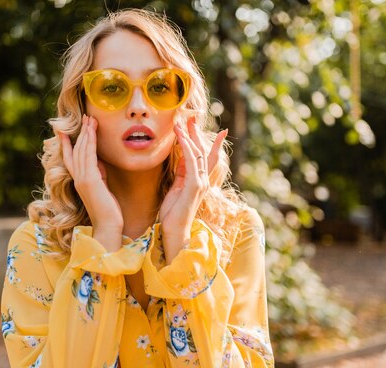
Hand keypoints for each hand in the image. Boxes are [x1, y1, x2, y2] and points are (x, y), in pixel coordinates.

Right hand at [60, 115, 122, 249]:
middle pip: (76, 150)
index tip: (65, 131)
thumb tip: (100, 162)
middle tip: (85, 118)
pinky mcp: (90, 180)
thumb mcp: (102, 188)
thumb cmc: (108, 211)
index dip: (67, 144)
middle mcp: (78, 179)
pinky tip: (92, 132)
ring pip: (82, 151)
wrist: (108, 227)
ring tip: (90, 120)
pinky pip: (89, 156)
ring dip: (86, 134)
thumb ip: (99, 175)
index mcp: (79, 181)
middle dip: (80, 133)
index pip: (70, 159)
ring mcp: (82, 179)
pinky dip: (90, 142)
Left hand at [159, 116, 227, 261]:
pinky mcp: (194, 186)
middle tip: (192, 116)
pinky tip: (181, 137)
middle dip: (197, 133)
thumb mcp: (176, 189)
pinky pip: (192, 162)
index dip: (210, 142)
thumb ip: (181, 173)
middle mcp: (203, 180)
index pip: (206, 157)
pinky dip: (187, 147)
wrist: (174, 232)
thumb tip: (181, 157)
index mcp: (198, 181)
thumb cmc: (173, 214)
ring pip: (198, 153)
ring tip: (182, 122)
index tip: (212, 127)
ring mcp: (201, 183)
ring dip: (189, 136)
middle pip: (203, 150)